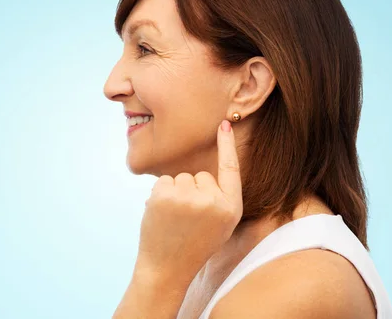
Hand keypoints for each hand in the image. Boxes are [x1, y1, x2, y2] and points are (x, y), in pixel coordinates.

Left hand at [134, 120, 243, 283]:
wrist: (167, 269)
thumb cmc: (194, 245)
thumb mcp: (220, 225)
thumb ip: (220, 198)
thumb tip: (208, 170)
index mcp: (231, 209)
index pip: (231, 169)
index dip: (227, 146)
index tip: (224, 123)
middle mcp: (214, 201)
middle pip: (201, 175)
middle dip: (192, 190)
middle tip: (188, 219)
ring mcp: (189, 198)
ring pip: (181, 177)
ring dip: (175, 193)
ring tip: (175, 220)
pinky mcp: (166, 196)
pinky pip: (164, 181)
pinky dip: (160, 194)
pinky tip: (162, 215)